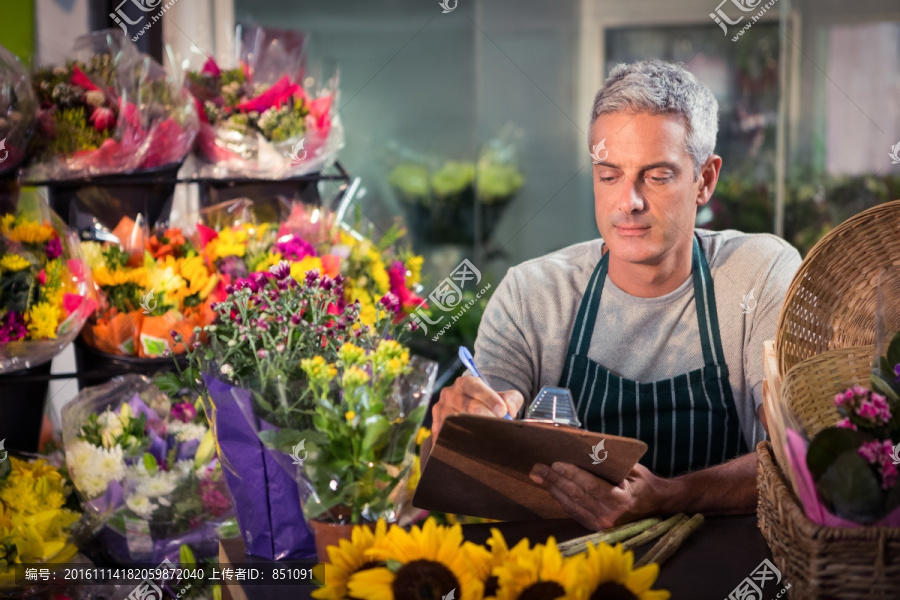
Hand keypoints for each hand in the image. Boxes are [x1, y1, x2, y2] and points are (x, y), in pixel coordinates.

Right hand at [431, 375, 523, 438]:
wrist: (471, 410)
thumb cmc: (489, 404)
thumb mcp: (504, 397)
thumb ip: (512, 399)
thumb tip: (510, 410)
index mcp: (466, 383)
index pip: (476, 388)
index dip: (490, 399)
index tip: (502, 412)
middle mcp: (450, 394)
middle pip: (467, 406)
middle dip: (484, 417)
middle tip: (498, 427)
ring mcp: (440, 410)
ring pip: (456, 422)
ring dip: (472, 431)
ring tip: (487, 438)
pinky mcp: (435, 426)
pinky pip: (446, 435)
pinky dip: (458, 441)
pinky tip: (471, 446)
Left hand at [529, 461, 662, 529]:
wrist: (657, 506)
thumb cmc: (643, 483)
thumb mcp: (632, 469)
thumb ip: (610, 462)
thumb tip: (584, 447)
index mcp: (620, 500)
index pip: (590, 485)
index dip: (571, 474)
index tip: (555, 463)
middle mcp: (609, 516)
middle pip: (576, 495)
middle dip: (554, 480)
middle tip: (538, 468)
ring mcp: (602, 524)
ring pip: (571, 504)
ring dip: (553, 489)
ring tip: (538, 476)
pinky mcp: (595, 527)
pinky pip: (573, 512)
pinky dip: (561, 498)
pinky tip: (551, 487)